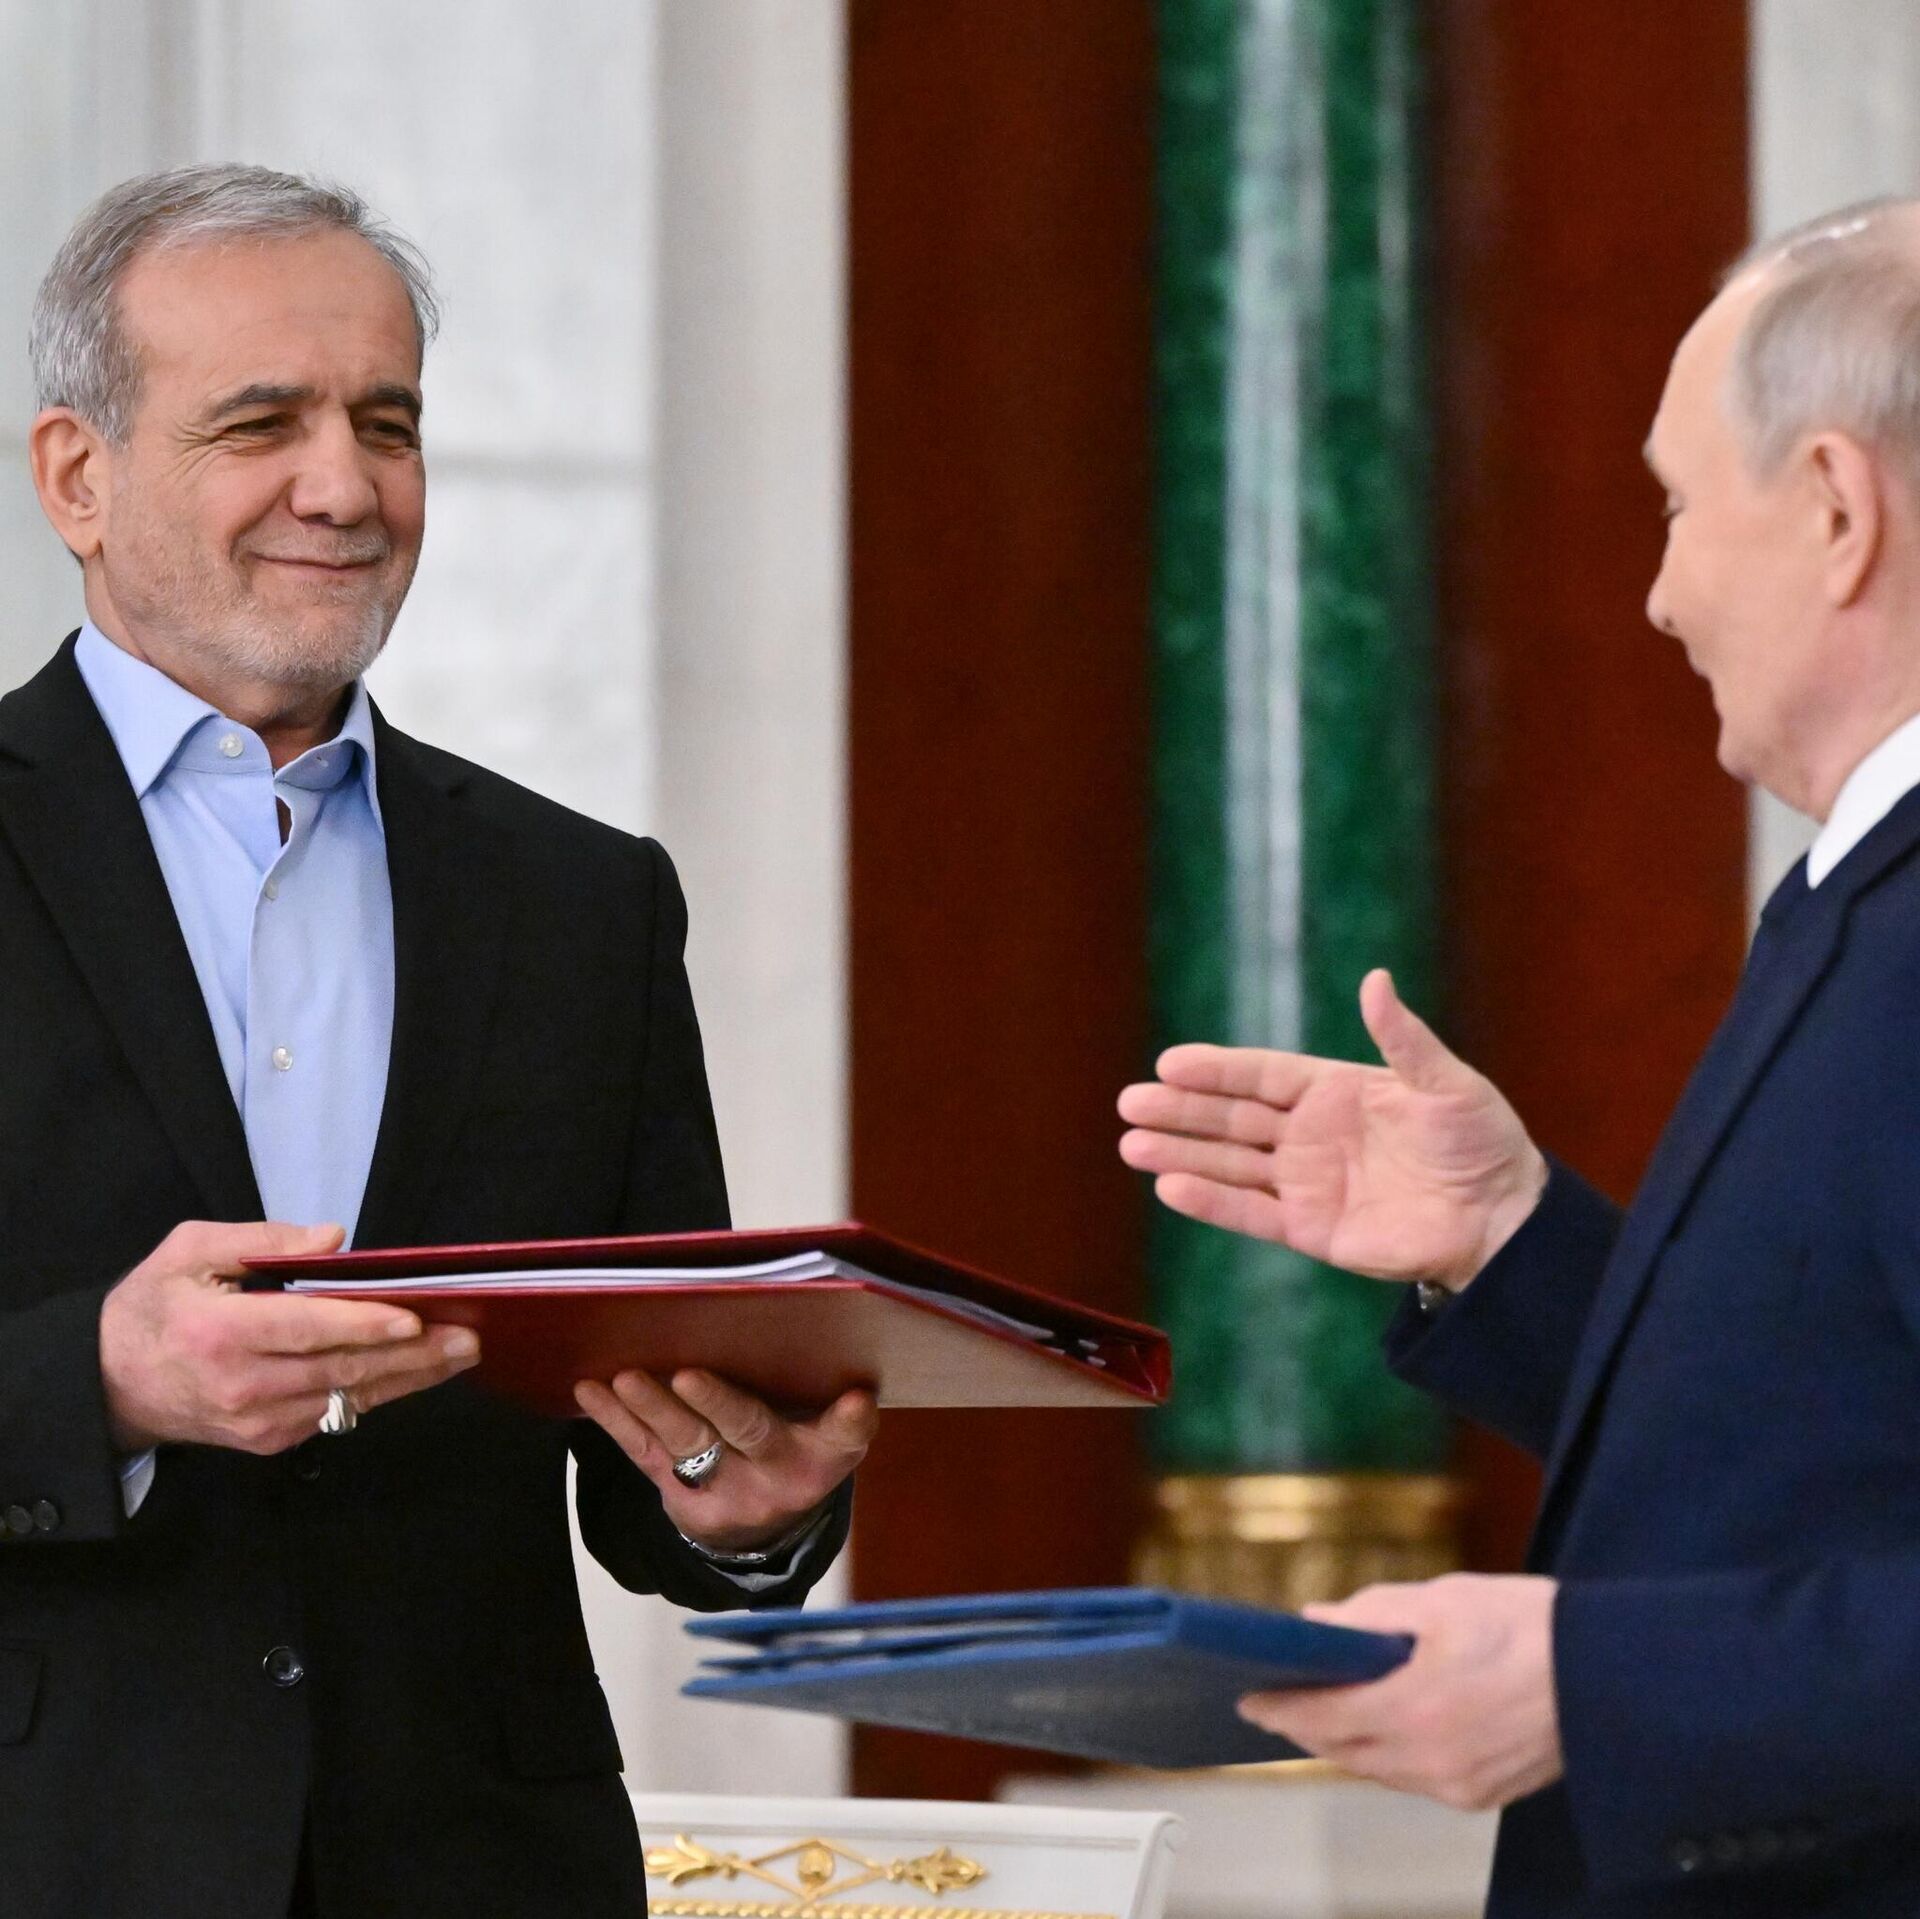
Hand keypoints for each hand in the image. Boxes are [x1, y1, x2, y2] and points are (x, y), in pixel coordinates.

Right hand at [98, 1220, 481, 1452]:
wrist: (108, 1385)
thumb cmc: (152, 1307)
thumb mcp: (188, 1251)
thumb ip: (261, 1238)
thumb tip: (332, 1239)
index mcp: (220, 1333)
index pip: (307, 1330)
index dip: (365, 1324)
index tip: (415, 1316)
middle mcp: (241, 1385)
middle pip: (341, 1369)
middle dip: (412, 1355)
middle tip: (466, 1337)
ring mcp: (256, 1422)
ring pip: (347, 1398)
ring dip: (409, 1378)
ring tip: (459, 1354)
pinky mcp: (268, 1441)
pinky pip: (334, 1414)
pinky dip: (377, 1393)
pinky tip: (416, 1372)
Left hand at [574, 1367, 875, 1554]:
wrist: (764, 1531)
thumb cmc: (797, 1444)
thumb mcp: (823, 1428)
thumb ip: (819, 1391)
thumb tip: (783, 1314)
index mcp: (825, 1452)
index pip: (845, 1435)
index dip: (851, 1419)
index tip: (856, 1400)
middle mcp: (778, 1472)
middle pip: (750, 1432)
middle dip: (718, 1404)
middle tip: (688, 1375)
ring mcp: (727, 1489)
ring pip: (689, 1444)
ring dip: (654, 1408)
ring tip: (627, 1378)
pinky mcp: (680, 1498)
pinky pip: (646, 1455)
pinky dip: (618, 1420)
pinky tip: (593, 1389)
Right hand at [1118, 968, 1546, 1291]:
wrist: (1504, 1219)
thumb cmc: (1482, 1143)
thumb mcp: (1447, 1082)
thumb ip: (1403, 1038)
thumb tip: (1375, 979)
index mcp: (1335, 1092)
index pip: (1261, 1077)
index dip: (1216, 1071)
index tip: (1169, 1063)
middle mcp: (1310, 1136)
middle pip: (1232, 1119)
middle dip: (1181, 1111)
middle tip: (1130, 1102)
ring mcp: (1307, 1183)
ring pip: (1230, 1165)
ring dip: (1181, 1155)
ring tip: (1132, 1145)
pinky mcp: (1312, 1230)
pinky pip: (1252, 1214)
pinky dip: (1212, 1203)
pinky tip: (1171, 1188)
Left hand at [1240, 1574, 1562, 1810]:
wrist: (1608, 1670)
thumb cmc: (1526, 1624)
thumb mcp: (1440, 1599)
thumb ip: (1369, 1614)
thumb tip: (1315, 1623)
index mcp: (1415, 1708)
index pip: (1323, 1717)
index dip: (1279, 1708)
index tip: (1248, 1698)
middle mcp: (1432, 1760)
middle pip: (1344, 1750)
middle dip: (1305, 1727)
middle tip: (1275, 1703)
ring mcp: (1458, 1785)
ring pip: (1377, 1770)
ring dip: (1345, 1742)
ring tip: (1321, 1712)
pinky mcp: (1482, 1795)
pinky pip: (1414, 1779)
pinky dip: (1388, 1755)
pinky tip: (1380, 1727)